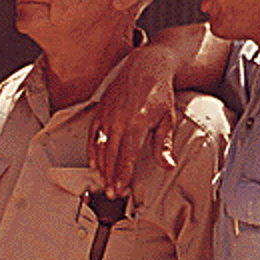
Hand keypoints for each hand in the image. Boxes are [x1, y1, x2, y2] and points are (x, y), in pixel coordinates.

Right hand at [88, 46, 178, 197]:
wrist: (146, 66)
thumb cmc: (159, 93)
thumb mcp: (167, 118)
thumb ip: (163, 143)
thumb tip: (167, 165)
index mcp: (136, 122)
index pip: (126, 154)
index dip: (122, 174)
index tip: (119, 189)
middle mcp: (119, 119)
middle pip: (111, 154)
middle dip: (110, 176)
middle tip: (112, 194)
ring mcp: (107, 114)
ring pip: (100, 146)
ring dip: (101, 167)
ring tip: (104, 183)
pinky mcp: (101, 110)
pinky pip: (93, 134)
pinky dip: (92, 150)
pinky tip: (94, 164)